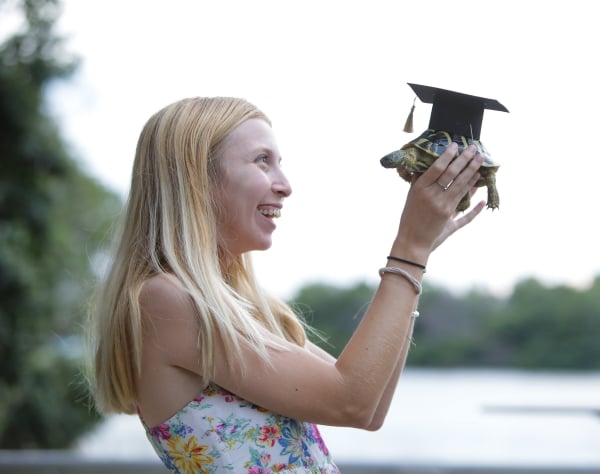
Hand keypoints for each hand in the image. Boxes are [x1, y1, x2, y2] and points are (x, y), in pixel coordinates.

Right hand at [394, 143, 483, 259]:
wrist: (411, 241)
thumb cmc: (410, 218)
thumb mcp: (411, 197)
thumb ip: (420, 182)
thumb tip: (430, 166)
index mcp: (419, 189)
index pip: (436, 168)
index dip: (447, 156)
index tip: (455, 146)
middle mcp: (431, 196)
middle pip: (452, 174)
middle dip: (464, 160)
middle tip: (473, 149)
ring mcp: (442, 207)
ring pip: (461, 187)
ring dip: (472, 173)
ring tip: (480, 162)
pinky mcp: (449, 218)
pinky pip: (466, 206)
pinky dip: (475, 200)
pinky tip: (482, 193)